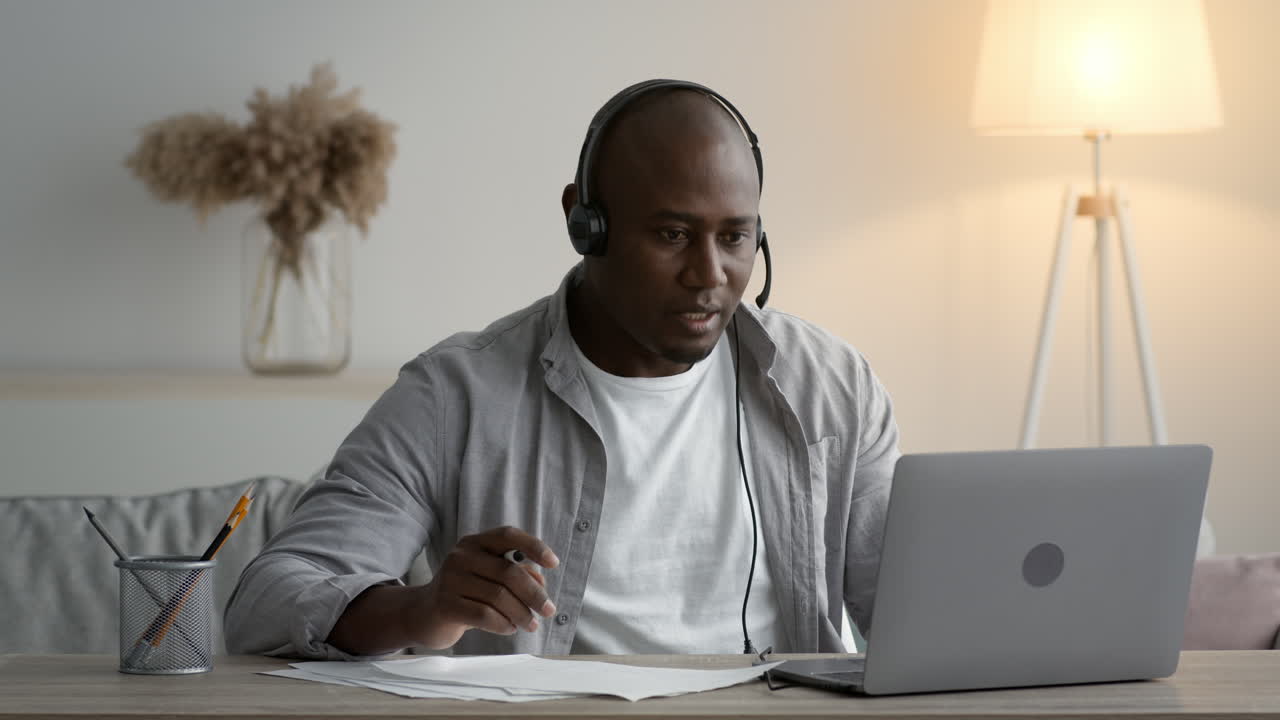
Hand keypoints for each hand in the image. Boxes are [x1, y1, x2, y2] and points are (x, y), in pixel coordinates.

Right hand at [407, 526, 558, 649]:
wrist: (423, 614)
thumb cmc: (464, 594)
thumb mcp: (489, 579)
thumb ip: (515, 575)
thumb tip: (541, 583)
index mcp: (474, 543)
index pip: (508, 536)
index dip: (533, 546)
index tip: (554, 563)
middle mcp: (461, 556)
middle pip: (508, 572)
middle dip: (534, 593)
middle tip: (549, 610)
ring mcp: (450, 579)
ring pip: (499, 596)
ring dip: (521, 613)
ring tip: (531, 624)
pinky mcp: (445, 605)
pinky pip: (484, 614)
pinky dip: (503, 623)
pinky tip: (510, 628)